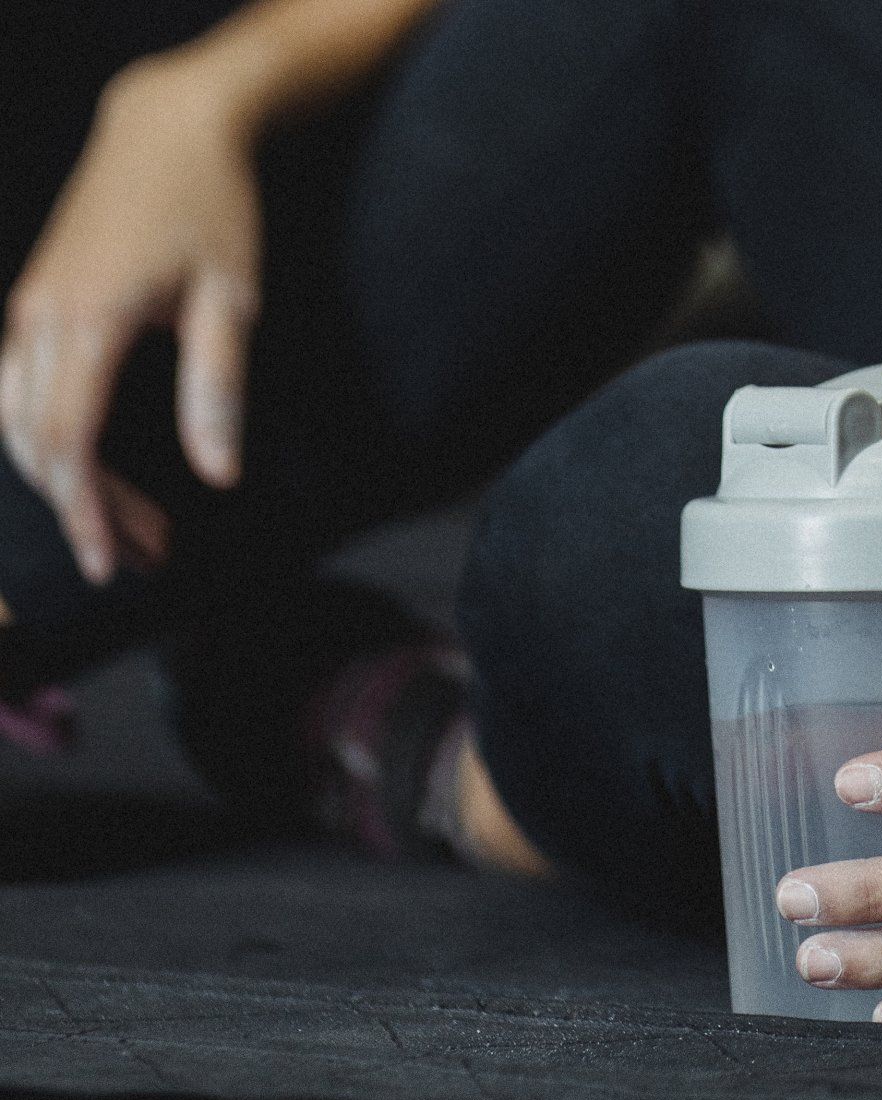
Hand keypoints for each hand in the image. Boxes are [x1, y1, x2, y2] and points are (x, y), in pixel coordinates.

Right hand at [1, 53, 262, 584]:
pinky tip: (101, 468)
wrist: (168, 125)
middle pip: (37, 446)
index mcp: (87, 322)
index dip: (88, 514)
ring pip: (18, 422)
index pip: (70, 446)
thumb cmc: (211, 206)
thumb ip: (216, 388)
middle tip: (148, 557)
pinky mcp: (34, 300)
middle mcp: (39, 318)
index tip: (116, 564)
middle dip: (88, 511)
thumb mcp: (231, 300)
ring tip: (139, 525)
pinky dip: (53, 440)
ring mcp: (26, 307)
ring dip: (70, 481)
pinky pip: (19, 390)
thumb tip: (218, 474)